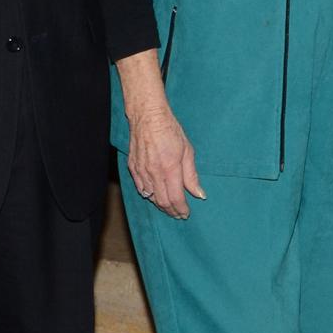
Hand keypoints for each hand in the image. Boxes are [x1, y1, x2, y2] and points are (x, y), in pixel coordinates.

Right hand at [126, 101, 205, 220]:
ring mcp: (141, 171)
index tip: (186, 213)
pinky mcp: (133, 168)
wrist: (148, 117)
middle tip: (179, 214)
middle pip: (162, 201)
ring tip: (169, 208)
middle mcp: (154, 173)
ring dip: (160, 205)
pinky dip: (149, 196)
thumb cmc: (170, 131)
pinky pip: (140, 188)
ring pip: (150, 197)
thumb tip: (199, 194)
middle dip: (171, 211)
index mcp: (170, 168)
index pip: (175, 198)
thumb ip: (192, 175)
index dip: (181, 209)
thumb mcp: (187, 151)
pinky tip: (155, 197)